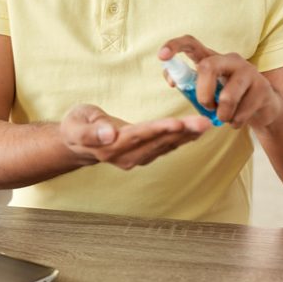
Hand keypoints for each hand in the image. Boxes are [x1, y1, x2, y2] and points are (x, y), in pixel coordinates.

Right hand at [60, 104, 210, 169]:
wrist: (76, 142)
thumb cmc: (76, 126)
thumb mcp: (76, 123)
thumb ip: (92, 130)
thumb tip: (109, 133)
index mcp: (110, 146)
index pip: (139, 136)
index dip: (158, 129)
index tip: (177, 123)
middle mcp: (126, 156)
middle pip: (157, 142)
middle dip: (182, 132)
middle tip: (204, 122)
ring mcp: (135, 159)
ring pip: (165, 146)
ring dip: (186, 136)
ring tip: (206, 124)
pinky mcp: (143, 155)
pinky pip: (166, 147)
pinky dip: (182, 139)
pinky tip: (196, 130)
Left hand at [158, 35, 282, 130]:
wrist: (263, 106)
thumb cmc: (227, 96)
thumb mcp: (206, 88)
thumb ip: (187, 83)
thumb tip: (171, 80)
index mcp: (212, 58)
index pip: (191, 43)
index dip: (175, 46)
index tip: (161, 56)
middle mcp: (230, 59)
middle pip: (208, 67)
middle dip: (203, 94)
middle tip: (206, 107)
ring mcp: (248, 71)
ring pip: (228, 96)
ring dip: (222, 114)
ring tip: (224, 117)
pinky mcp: (262, 88)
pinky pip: (242, 112)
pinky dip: (235, 122)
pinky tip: (237, 120)